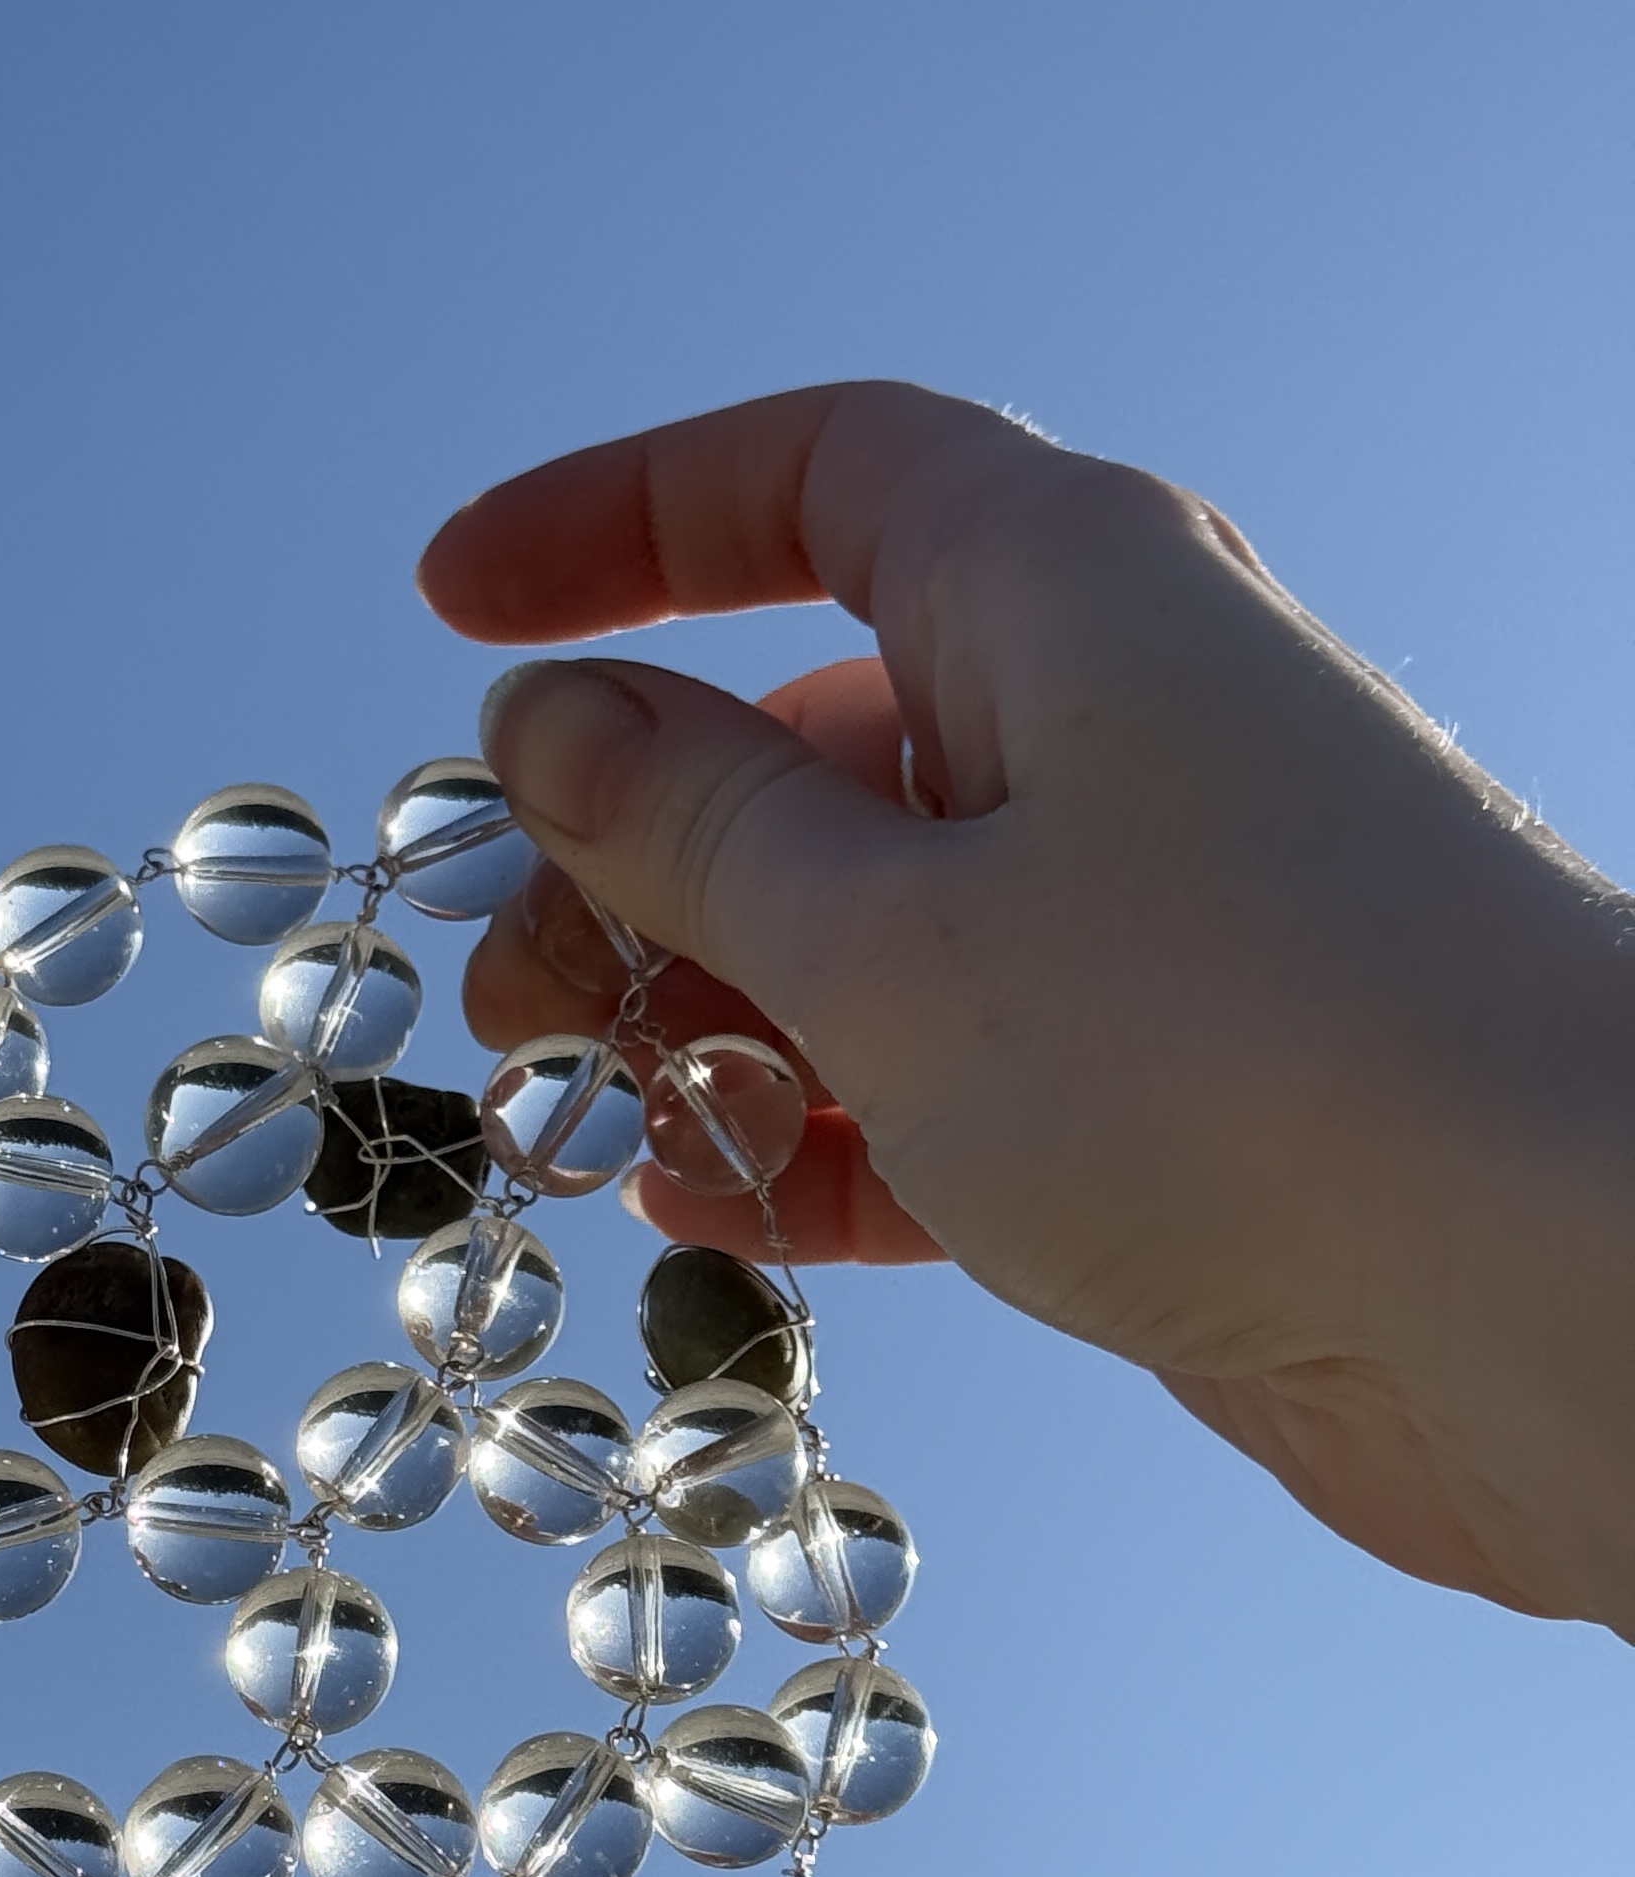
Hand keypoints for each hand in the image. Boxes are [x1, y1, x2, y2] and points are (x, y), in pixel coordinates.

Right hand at [419, 383, 1634, 1635]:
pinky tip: (699, 1204)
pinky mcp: (1155, 1093)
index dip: (617, 526)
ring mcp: (1136, 920)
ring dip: (699, 1015)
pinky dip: (810, 1131)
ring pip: (858, 926)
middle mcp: (1106, 727)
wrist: (1546, 1293)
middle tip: (501, 983)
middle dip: (627, 853)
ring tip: (566, 1114)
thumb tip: (545, 722)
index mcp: (1058, 592)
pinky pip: (932, 1078)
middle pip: (805, 735)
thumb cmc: (1234, 1060)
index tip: (454, 603)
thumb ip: (692, 826)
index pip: (808, 479)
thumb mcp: (891, 932)